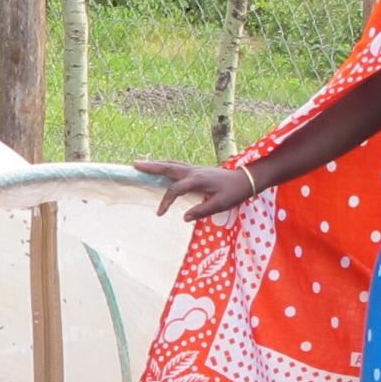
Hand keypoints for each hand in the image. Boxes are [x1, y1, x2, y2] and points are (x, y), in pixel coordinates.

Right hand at [133, 158, 255, 222]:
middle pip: (168, 168)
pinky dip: (165, 165)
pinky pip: (177, 166)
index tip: (159, 214)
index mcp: (197, 180)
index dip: (165, 201)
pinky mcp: (197, 169)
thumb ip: (201, 211)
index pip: (175, 190)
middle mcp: (193, 171)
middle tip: (135, 164)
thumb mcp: (220, 205)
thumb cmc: (234, 193)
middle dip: (151, 167)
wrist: (245, 179)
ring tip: (140, 163)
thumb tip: (184, 218)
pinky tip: (159, 167)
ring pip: (171, 164)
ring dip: (156, 164)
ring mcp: (195, 168)